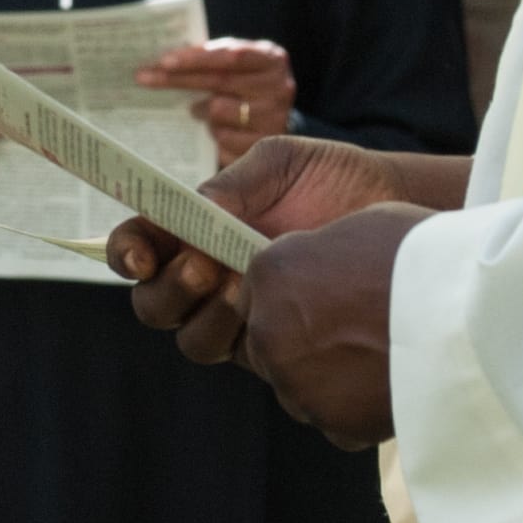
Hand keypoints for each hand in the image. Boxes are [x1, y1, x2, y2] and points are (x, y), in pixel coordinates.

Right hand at [106, 134, 418, 361]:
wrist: (394, 210)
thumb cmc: (331, 179)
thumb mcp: (280, 164)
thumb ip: (234, 185)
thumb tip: (197, 211)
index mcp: (192, 230)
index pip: (139, 247)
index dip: (128, 254)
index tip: (141, 255)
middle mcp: (205, 277)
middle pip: (154, 305)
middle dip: (169, 290)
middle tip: (205, 267)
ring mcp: (238, 314)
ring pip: (194, 340)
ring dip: (209, 319)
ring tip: (246, 288)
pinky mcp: (277, 343)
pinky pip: (246, 357)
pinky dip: (254, 339)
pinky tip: (284, 311)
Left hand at [134, 37, 296, 166]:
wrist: (273, 122)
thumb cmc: (245, 86)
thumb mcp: (237, 66)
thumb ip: (211, 58)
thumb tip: (162, 59)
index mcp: (271, 59)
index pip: (232, 54)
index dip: (197, 57)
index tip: (164, 60)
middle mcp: (278, 87)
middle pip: (220, 81)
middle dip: (178, 79)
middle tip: (144, 77)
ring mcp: (274, 118)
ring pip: (219, 111)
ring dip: (201, 111)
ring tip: (198, 110)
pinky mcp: (262, 146)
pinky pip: (223, 138)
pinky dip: (213, 134)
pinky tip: (214, 130)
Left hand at [235, 202, 427, 449]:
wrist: (469, 314)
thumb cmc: (424, 256)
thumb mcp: (362, 226)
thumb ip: (323, 254)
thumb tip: (322, 272)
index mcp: (271, 273)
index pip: (259, 293)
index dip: (295, 297)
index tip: (327, 300)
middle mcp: (269, 332)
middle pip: (273, 346)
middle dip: (305, 342)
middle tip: (359, 333)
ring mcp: (298, 385)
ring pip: (302, 388)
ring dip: (331, 379)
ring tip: (384, 359)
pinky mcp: (334, 425)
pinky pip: (338, 421)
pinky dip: (361, 410)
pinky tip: (395, 385)